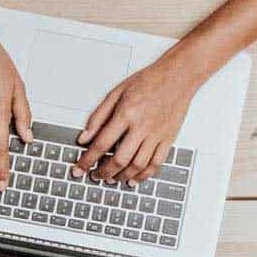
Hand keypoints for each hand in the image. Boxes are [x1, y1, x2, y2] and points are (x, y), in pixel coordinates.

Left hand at [75, 56, 202, 184]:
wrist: (177, 76)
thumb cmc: (148, 81)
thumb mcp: (116, 93)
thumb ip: (98, 117)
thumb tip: (84, 138)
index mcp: (126, 113)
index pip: (102, 144)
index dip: (87, 160)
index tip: (79, 169)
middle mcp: (142, 126)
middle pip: (119, 159)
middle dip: (104, 172)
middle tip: (96, 176)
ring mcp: (157, 134)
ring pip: (138, 165)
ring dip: (122, 176)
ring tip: (112, 178)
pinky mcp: (168, 139)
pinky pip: (156, 164)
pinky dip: (143, 176)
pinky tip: (134, 179)